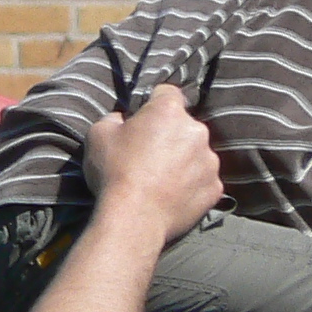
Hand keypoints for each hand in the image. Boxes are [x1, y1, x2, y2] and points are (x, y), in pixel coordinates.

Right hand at [81, 85, 222, 243]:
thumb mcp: (97, 135)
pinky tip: (171, 196)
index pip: (167, 92)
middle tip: (147, 156)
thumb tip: (123, 120)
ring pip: (196, 153)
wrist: (133, 219)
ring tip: (159, 180)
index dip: (153, 103)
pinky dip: (191, 185)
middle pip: (184, 125)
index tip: (143, 120)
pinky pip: (203, 180)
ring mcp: (209, 161)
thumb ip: (114, 118)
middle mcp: (196, 131)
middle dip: (169, 135)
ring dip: (182, 161)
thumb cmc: (114, 173)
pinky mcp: (214, 188)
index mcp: (168, 111)